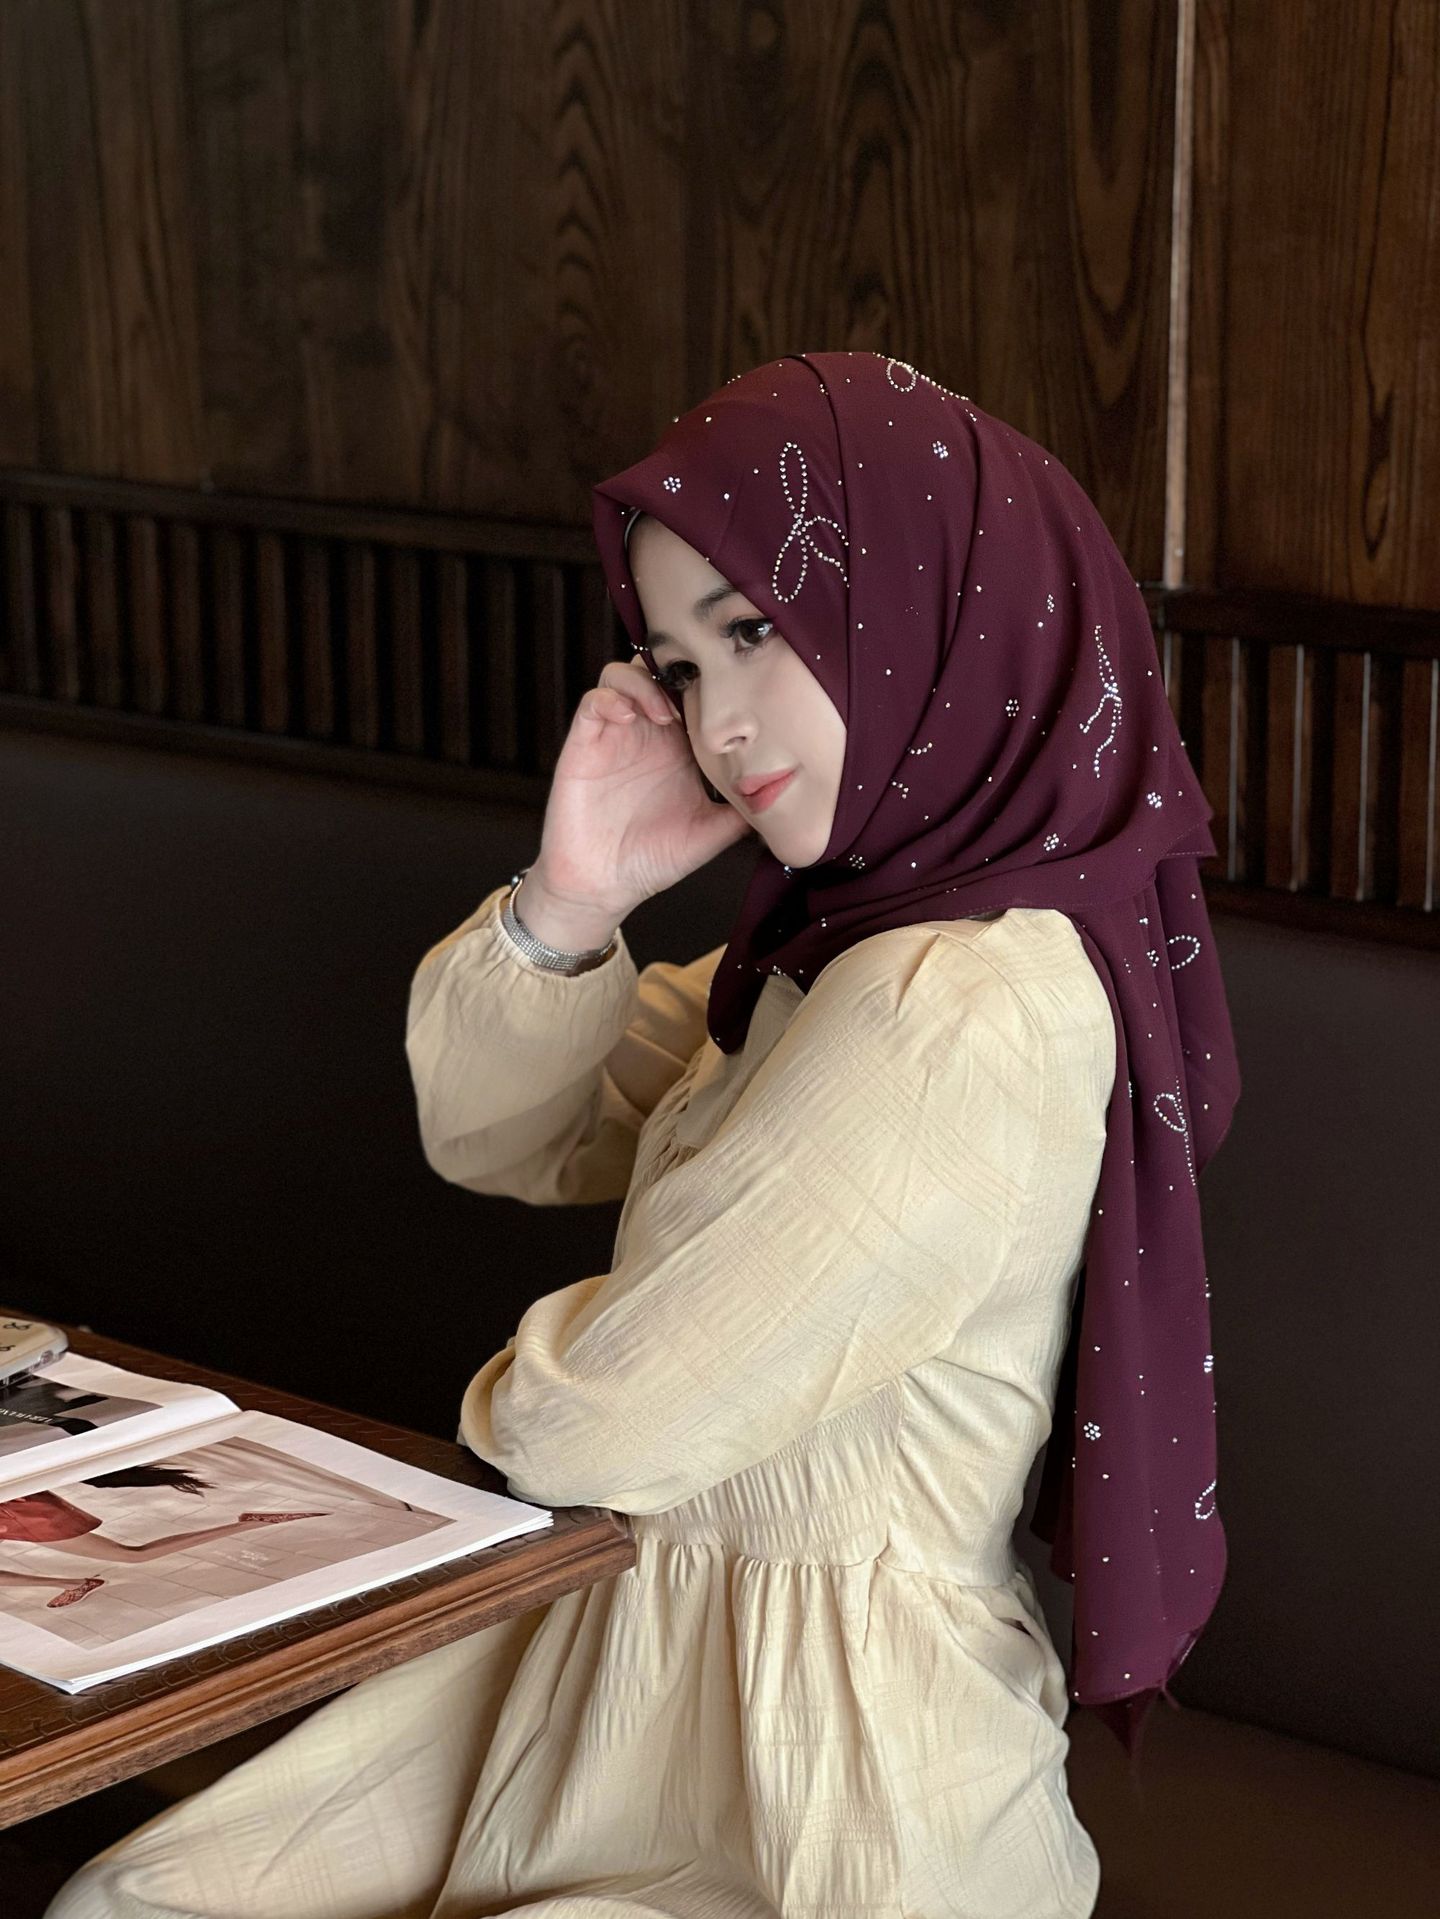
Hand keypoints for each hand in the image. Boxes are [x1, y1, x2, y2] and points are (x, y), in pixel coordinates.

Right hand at [529, 657, 753, 924]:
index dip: (708, 686)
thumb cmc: (653, 860)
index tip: (728, 697)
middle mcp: (646, 734)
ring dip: (644, 682)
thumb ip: (743, 814)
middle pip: (657, 672)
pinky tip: (631, 719)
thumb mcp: (711, 835)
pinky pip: (594, 701)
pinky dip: (612, 698)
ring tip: (663, 713)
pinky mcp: (584, 744)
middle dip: (675, 671)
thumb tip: (784, 801)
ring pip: (623, 676)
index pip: (692, 696)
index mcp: (678, 748)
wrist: (604, 887)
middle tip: (693, 696)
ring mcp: (614, 736)